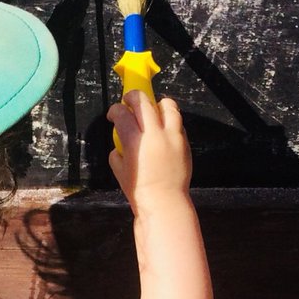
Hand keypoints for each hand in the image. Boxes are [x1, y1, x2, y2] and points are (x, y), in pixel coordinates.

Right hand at [107, 91, 192, 210]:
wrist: (164, 202)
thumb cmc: (140, 191)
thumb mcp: (119, 171)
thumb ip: (118, 152)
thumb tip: (121, 142)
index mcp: (135, 142)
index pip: (122, 113)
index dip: (115, 110)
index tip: (114, 113)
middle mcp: (155, 134)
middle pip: (144, 101)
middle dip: (133, 96)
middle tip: (129, 101)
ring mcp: (172, 136)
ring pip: (167, 105)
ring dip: (156, 104)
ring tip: (151, 111)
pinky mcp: (184, 142)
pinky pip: (177, 122)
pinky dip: (169, 121)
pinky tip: (162, 130)